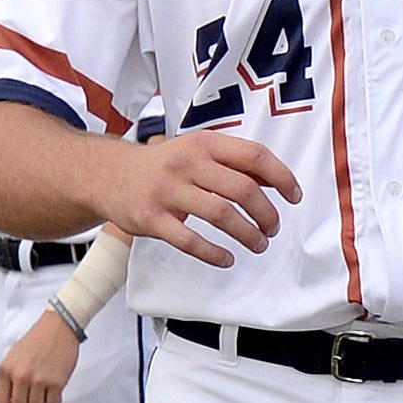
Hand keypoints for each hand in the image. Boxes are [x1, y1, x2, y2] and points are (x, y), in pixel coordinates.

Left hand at [0, 307, 81, 402]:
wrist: (58, 327)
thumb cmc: (37, 340)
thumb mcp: (13, 356)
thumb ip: (9, 377)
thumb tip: (9, 402)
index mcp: (6, 369)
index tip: (17, 401)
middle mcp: (20, 376)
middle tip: (32, 395)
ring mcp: (38, 380)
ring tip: (44, 390)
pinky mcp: (56, 383)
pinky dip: (54, 400)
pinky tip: (54, 389)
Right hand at [107, 132, 303, 267]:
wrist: (109, 175)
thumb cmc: (163, 166)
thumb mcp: (197, 152)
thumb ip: (233, 164)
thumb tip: (276, 181)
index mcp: (204, 144)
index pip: (254, 156)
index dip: (281, 177)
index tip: (294, 196)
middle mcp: (187, 163)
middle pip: (243, 189)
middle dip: (267, 214)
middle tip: (273, 228)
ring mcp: (168, 191)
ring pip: (221, 215)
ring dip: (248, 234)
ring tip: (258, 244)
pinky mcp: (151, 218)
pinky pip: (189, 240)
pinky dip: (214, 254)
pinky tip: (227, 259)